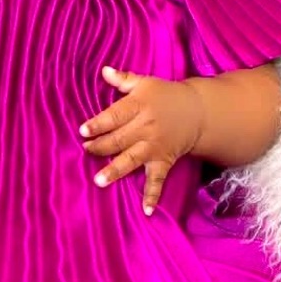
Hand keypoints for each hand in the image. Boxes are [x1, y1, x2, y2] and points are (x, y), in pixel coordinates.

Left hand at [80, 66, 203, 213]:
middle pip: (119, 139)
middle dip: (100, 147)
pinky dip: (153, 196)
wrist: (197, 112)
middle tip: (85, 151)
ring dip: (116, 170)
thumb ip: (123, 80)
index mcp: (140, 106)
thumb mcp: (145, 83)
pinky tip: (146, 211)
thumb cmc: (165, 96)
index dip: (98, 124)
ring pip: (132, 160)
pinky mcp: (163, 161)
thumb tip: (103, 70)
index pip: (115, 116)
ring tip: (99, 181)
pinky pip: (157, 180)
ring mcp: (154, 147)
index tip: (83, 131)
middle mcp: (146, 128)